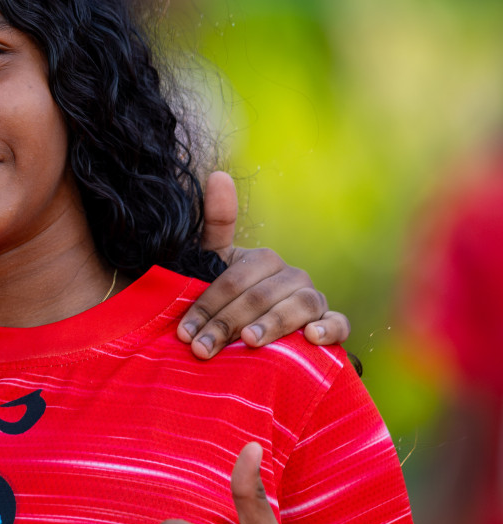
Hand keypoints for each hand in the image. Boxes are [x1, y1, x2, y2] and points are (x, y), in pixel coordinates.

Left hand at [178, 172, 350, 358]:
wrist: (252, 332)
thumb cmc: (228, 298)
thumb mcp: (213, 263)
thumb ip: (214, 224)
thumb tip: (217, 175)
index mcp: (263, 260)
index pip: (234, 280)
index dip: (208, 305)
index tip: (185, 333)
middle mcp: (291, 275)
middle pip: (259, 297)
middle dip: (226, 324)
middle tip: (202, 349)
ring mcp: (312, 299)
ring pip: (298, 307)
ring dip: (272, 325)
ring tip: (249, 341)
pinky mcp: (330, 323)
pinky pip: (339, 323)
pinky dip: (328, 329)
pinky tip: (310, 337)